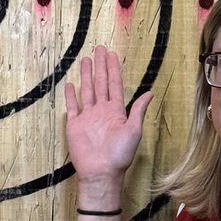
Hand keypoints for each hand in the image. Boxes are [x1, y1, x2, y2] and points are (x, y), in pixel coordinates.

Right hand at [65, 46, 151, 188]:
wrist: (101, 172)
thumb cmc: (119, 155)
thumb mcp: (134, 130)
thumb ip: (138, 110)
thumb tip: (150, 92)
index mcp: (116, 111)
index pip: (114, 84)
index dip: (113, 69)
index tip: (112, 54)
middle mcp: (101, 111)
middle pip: (101, 83)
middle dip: (100, 66)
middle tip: (99, 48)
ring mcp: (88, 117)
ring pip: (87, 91)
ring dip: (86, 75)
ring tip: (85, 59)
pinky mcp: (75, 125)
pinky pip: (73, 106)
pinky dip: (71, 95)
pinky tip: (71, 84)